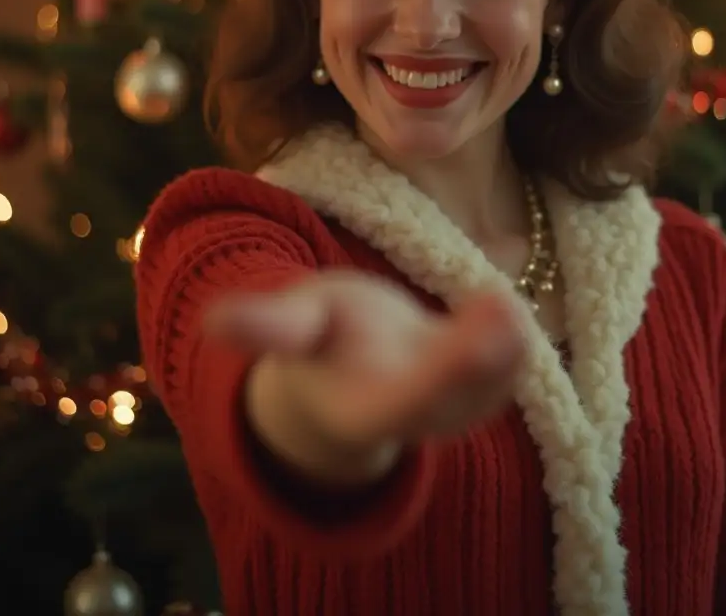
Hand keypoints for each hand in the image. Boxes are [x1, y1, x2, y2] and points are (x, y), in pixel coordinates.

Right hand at [205, 271, 526, 480]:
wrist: (354, 368)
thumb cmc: (317, 340)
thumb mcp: (295, 324)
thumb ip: (268, 326)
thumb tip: (212, 322)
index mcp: (361, 411)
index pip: (396, 403)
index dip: (426, 378)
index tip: (440, 350)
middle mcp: (413, 418)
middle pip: (448, 401)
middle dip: (475, 366)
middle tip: (502, 316)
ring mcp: (451, 408)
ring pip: (484, 392)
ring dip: (504, 357)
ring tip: (509, 307)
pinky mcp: (478, 389)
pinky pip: (501, 376)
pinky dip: (511, 347)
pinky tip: (512, 307)